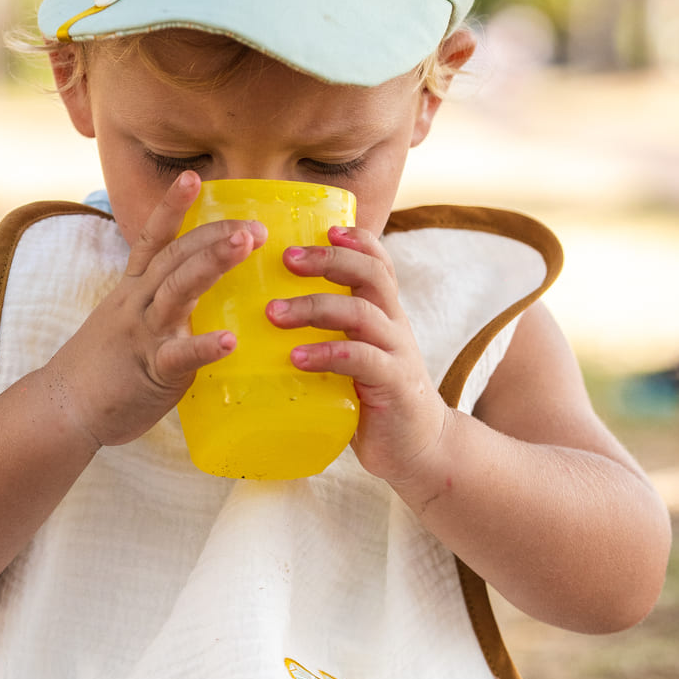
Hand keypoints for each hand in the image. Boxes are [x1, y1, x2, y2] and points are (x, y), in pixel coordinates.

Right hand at [50, 171, 266, 447]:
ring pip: (177, 291)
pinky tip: (230, 340)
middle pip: (175, 257)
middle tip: (254, 224)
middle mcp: (138, 303)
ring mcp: (144, 335)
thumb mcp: (126, 318)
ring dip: (211, 265)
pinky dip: (204, 346)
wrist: (63, 406)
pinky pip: (179, 355)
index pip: (153, 239)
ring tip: (245, 245)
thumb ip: (158, 300)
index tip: (194, 176)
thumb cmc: (103, 365)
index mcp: (133, 289)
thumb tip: (197, 286)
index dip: (171, 206)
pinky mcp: (152, 371)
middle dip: (213, 235)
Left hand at [265, 224, 447, 483]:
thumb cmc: (372, 398)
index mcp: (384, 314)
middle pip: (371, 274)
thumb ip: (326, 335)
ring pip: (361, 313)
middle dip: (328, 261)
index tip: (323, 229)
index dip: (355, 241)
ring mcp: (396, 354)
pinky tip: (297, 358)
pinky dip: (328, 354)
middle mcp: (394, 325)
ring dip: (315, 307)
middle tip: (285, 258)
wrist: (416, 448)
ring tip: (273, 312)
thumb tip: (261, 318)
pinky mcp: (393, 386)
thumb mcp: (352, 357)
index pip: (378, 262)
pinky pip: (362, 361)